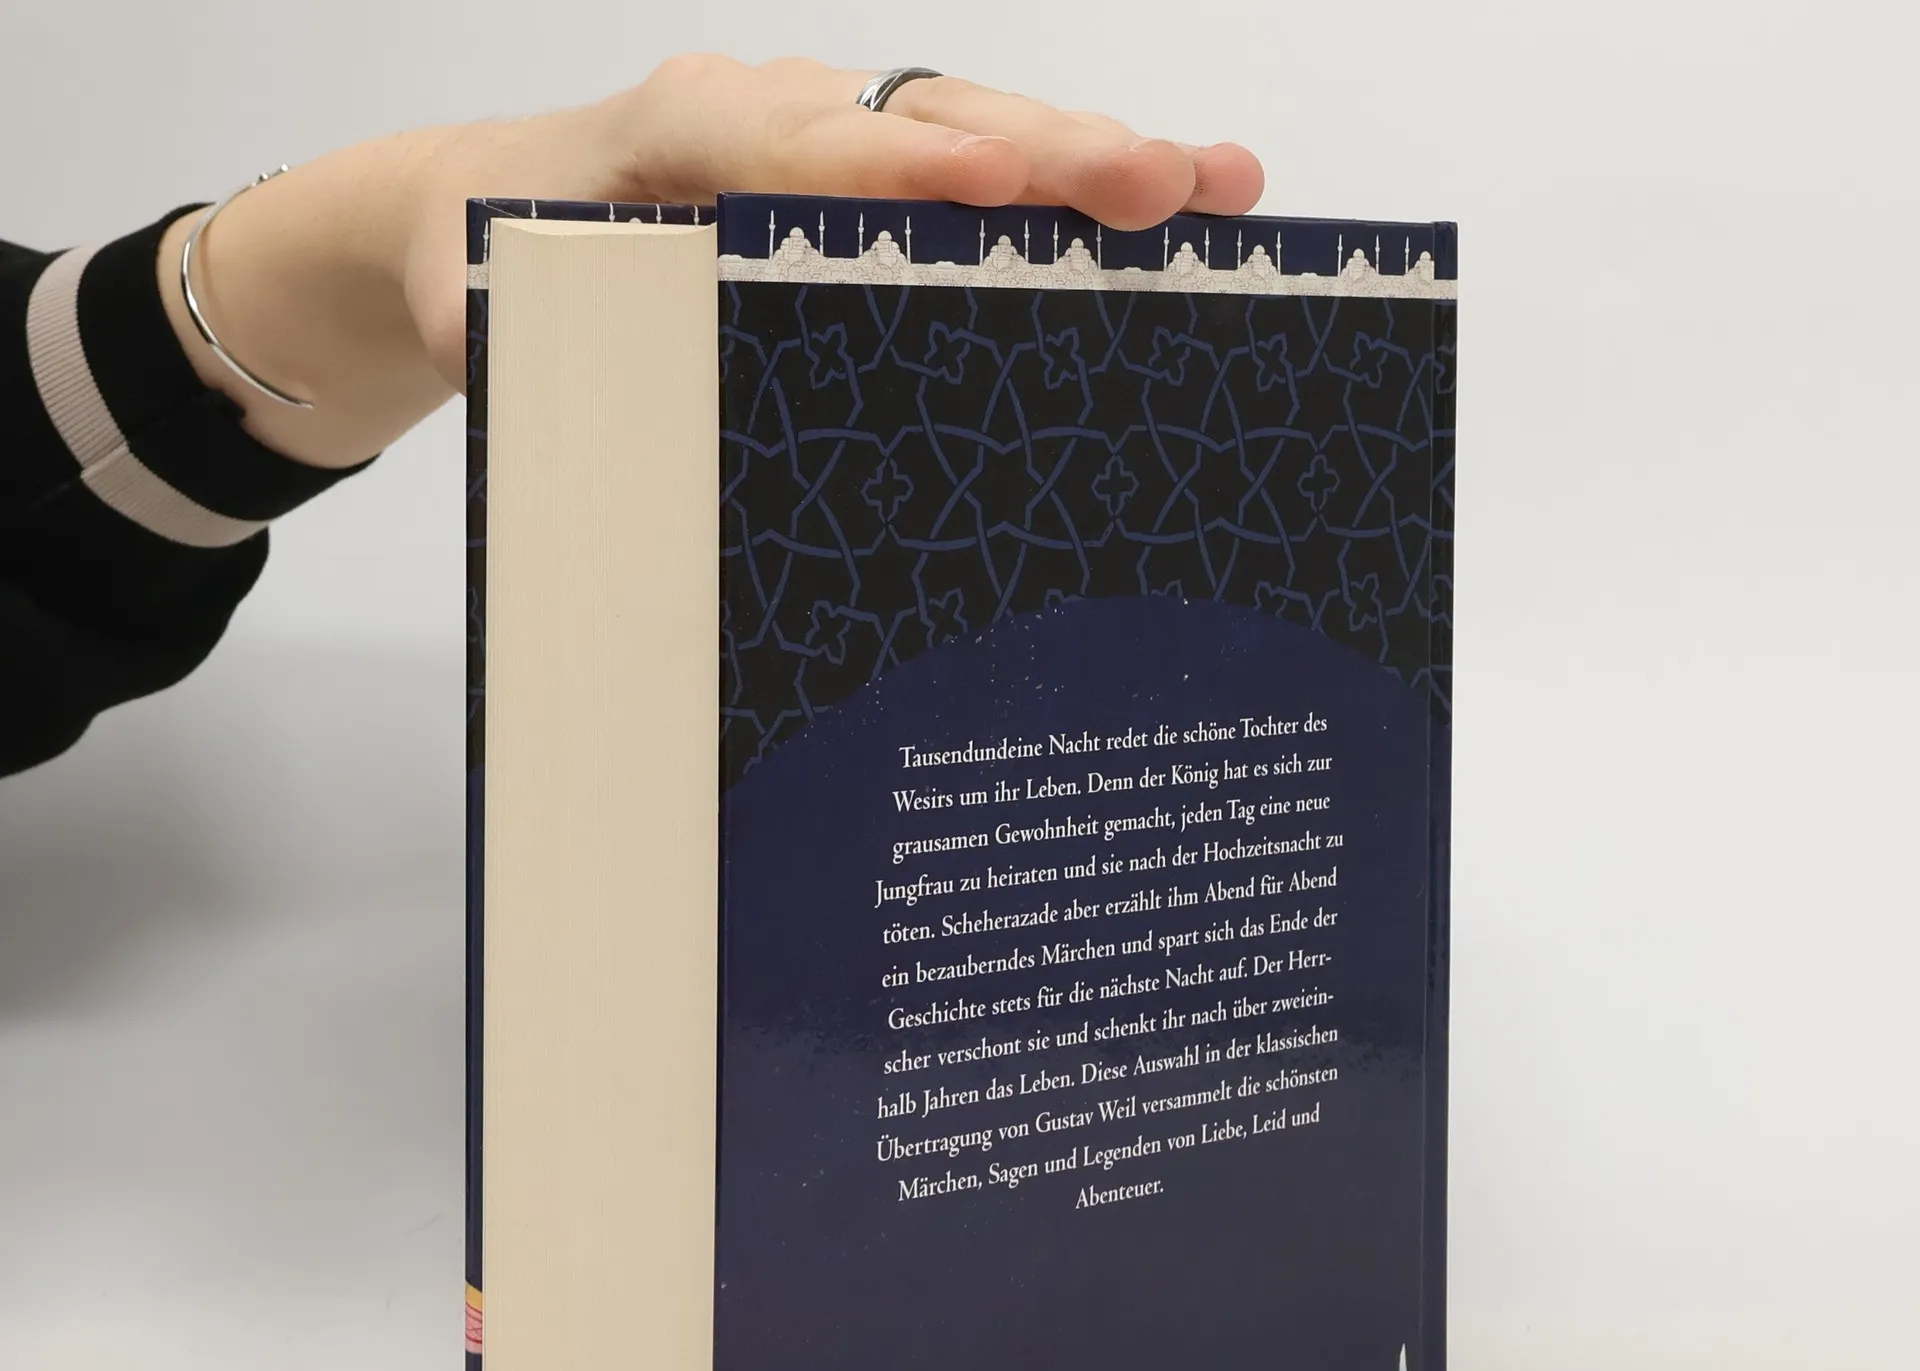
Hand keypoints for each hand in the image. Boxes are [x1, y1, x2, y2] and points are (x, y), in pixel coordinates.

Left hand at [159, 57, 1265, 469]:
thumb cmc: (487, 265)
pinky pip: (973, 172)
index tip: (983, 190)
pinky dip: (1065, 192)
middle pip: (920, 121)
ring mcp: (828, 134)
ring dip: (1094, 162)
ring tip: (1220, 188)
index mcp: (668, 133)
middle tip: (1162, 187)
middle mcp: (767, 112)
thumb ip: (533, 341)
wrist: (477, 210)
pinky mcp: (863, 175)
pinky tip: (1172, 209)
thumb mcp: (485, 312)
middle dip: (1044, 154)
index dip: (890, 166)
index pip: (790, 141)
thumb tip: (611, 411)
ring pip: (972, 132)